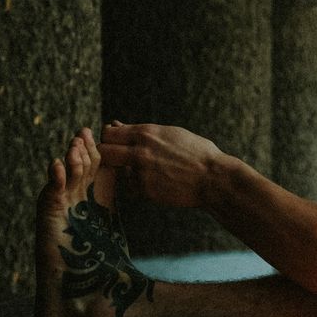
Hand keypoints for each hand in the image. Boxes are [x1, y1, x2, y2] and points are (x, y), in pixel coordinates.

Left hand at [98, 121, 225, 207]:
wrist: (212, 178)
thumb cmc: (196, 152)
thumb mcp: (170, 134)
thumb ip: (142, 132)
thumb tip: (117, 125)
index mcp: (147, 133)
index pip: (108, 133)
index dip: (109, 139)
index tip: (116, 143)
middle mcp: (139, 151)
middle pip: (103, 151)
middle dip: (107, 155)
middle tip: (118, 160)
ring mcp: (140, 172)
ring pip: (114, 172)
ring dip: (122, 172)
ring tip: (142, 172)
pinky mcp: (144, 191)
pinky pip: (129, 188)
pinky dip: (137, 186)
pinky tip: (154, 183)